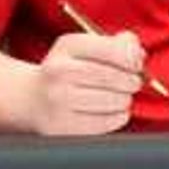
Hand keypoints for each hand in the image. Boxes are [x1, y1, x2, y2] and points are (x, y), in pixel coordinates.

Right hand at [22, 31, 146, 135]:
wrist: (30, 97)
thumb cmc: (67, 71)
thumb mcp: (84, 48)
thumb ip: (116, 44)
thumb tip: (137, 53)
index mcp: (67, 46)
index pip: (110, 49)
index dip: (131, 58)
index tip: (136, 64)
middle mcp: (58, 71)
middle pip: (112, 77)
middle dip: (131, 81)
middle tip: (133, 83)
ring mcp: (57, 100)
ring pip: (111, 101)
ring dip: (125, 100)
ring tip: (121, 98)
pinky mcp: (60, 125)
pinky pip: (103, 123)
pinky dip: (118, 118)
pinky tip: (115, 112)